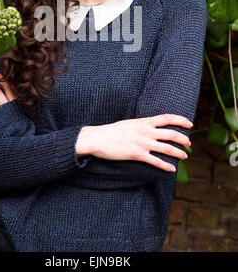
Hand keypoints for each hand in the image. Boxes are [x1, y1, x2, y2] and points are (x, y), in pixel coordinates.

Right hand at [77, 114, 191, 171]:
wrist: (99, 138)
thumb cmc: (113, 131)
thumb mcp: (130, 123)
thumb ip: (142, 125)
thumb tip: (151, 127)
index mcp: (144, 122)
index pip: (167, 118)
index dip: (181, 120)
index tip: (190, 123)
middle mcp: (146, 131)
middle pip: (171, 134)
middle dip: (183, 139)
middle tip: (188, 143)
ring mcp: (142, 143)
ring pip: (167, 148)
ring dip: (179, 153)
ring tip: (185, 156)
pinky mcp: (137, 154)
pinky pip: (156, 161)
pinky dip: (166, 166)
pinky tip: (171, 169)